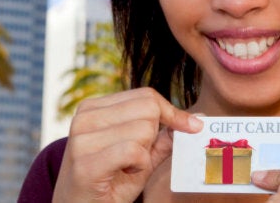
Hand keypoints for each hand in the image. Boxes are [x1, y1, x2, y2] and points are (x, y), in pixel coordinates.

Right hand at [52, 87, 202, 202]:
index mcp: (94, 108)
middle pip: (148, 109)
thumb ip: (163, 136)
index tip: (192, 127)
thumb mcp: (140, 156)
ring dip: (145, 154)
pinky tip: (125, 172)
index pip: (146, 96)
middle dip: (154, 135)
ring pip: (143, 129)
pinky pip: (133, 151)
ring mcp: (82, 139)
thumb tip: (197, 118)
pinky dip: (139, 165)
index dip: (172, 112)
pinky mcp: (85, 163)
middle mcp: (85, 117)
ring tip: (126, 167)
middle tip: (137, 156)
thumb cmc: (111, 182)